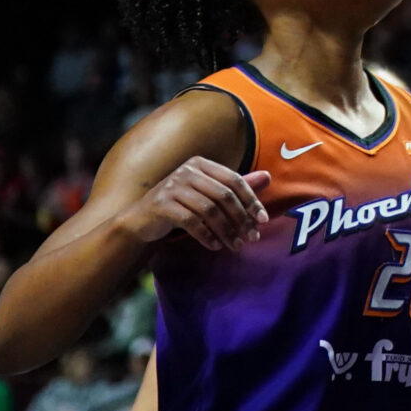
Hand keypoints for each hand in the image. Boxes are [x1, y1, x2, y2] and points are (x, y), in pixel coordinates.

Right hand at [117, 157, 271, 250]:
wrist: (141, 220)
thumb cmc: (181, 206)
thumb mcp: (209, 194)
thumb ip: (236, 187)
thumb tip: (268, 176)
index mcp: (201, 164)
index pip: (234, 181)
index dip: (252, 200)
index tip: (263, 221)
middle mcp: (186, 170)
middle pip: (223, 196)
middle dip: (241, 219)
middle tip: (252, 238)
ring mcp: (171, 186)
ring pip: (209, 210)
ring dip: (226, 230)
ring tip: (236, 245)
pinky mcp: (160, 204)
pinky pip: (191, 221)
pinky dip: (206, 235)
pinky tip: (215, 245)